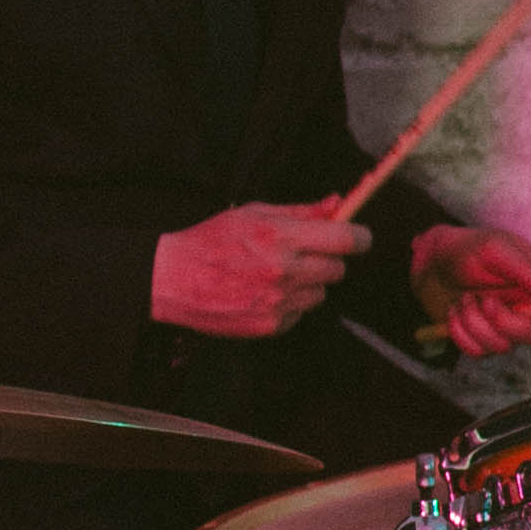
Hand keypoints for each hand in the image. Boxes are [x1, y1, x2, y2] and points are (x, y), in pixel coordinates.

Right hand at [149, 201, 368, 340]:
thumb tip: (337, 203)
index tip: (357, 236)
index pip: (346, 239)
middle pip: (338, 269)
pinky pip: (300, 313)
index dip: (359, 237)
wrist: (171, 279)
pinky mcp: (270, 326)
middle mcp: (284, 271)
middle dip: (327, 259)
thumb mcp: (255, 213)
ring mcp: (278, 302)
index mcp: (281, 237)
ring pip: (321, 293)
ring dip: (308, 283)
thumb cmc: (211, 241)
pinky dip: (290, 304)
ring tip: (276, 274)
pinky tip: (263, 293)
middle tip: (302, 253)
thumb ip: (302, 211)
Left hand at [410, 223, 530, 360]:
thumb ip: (527, 270)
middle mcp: (529, 309)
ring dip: (476, 323)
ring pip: (505, 348)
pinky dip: (460, 331)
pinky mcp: (481, 339)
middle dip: (509, 324)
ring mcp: (505, 327)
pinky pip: (478, 352)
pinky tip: (454, 311)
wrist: (429, 261)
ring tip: (464, 299)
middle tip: (486, 300)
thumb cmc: (466, 248)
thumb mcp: (496, 248)